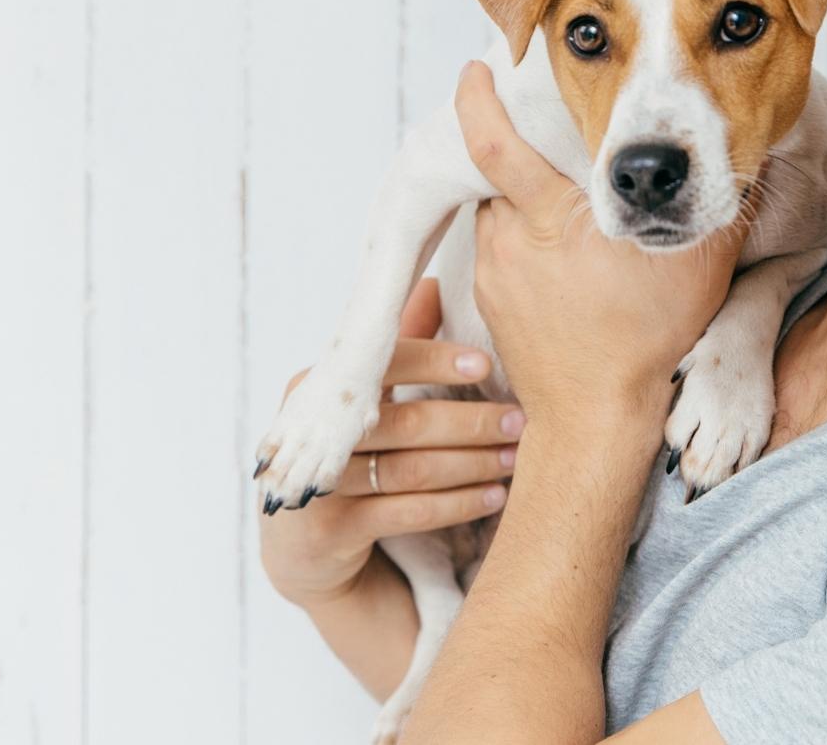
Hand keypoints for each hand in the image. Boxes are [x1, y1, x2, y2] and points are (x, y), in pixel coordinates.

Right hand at [258, 277, 518, 609]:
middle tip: (522, 420)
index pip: (383, 364)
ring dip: (473, 464)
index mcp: (318, 385)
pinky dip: (457, 504)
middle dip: (472, 421)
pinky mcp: (331, 532)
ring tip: (516, 458)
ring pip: (412, 470)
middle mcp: (313, 432)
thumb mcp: (367, 398)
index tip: (488, 363)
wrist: (304, 545)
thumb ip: (401, 345)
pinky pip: (407, 513)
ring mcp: (319, 485)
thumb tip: (438, 280)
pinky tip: (495, 497)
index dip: (436, 361)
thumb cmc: (351, 454)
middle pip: (405, 422)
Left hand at [454, 60, 748, 429]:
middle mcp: (510, 240)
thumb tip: (744, 156)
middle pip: (497, 173)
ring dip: (518, 198)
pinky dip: (517, 238)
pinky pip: (496, 249)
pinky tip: (553, 252)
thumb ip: (713, 204)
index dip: (476, 101)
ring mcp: (494, 273)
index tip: (474, 69)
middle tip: (539, 130)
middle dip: (512, 147)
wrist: (596, 417)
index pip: (493, 144)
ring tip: (557, 200)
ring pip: (496, 211)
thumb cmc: (648, 339)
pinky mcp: (489, 301)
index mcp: (551, 219)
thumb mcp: (700, 266)